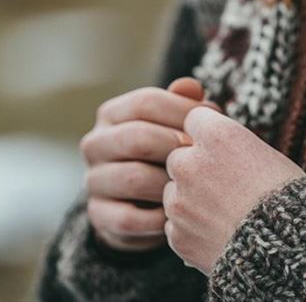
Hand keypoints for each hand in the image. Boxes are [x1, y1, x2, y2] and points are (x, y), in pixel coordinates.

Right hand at [80, 78, 219, 252]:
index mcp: (112, 114)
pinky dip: (160, 218)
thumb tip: (192, 87)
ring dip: (170, 184)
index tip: (213, 124)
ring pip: (133, 178)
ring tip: (197, 187)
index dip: (182, 111)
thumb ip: (184, 105)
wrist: (145, 204)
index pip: (145, 102)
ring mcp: (93, 181)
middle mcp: (95, 144)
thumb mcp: (176, 125)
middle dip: (177, 147)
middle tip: (205, 157)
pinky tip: (181, 215)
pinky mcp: (98, 216)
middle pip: (137, 137)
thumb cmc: (168, 152)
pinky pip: (130, 219)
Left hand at [163, 106, 305, 274]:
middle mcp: (191, 163)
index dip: (208, 136)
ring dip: (190, 200)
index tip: (220, 149)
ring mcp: (179, 200)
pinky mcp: (176, 233)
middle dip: (194, 170)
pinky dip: (190, 230)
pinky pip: (175, 225)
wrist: (287, 251)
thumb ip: (233, 145)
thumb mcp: (268, 156)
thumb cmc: (288, 200)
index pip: (195, 119)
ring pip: (173, 192)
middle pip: (179, 157)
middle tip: (223, 187)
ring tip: (225, 215)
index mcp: (218, 136)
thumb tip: (216, 146)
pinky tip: (218, 234)